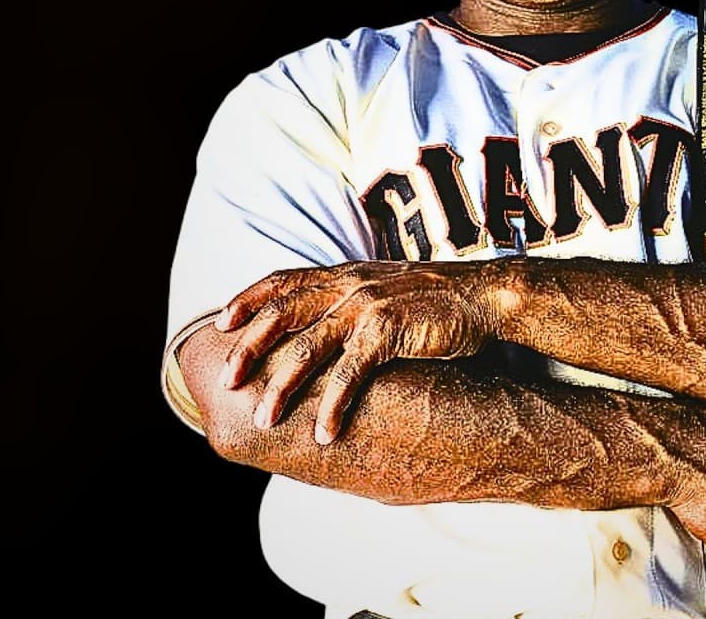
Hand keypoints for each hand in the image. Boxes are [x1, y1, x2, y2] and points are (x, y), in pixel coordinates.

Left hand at [214, 261, 516, 443]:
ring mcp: (367, 305)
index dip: (248, 299)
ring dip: (282, 387)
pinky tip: (323, 432)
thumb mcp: (386, 290)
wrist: (484, 297)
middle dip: (249, 349)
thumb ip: (352, 302)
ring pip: (308, 348)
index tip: (221, 323)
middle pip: (283, 314)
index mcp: (344, 273)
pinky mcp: (389, 330)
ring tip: (264, 419)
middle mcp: (349, 284)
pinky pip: (350, 372)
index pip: (283, 280)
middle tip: (228, 382)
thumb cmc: (436, 302)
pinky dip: (333, 404)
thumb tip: (323, 329)